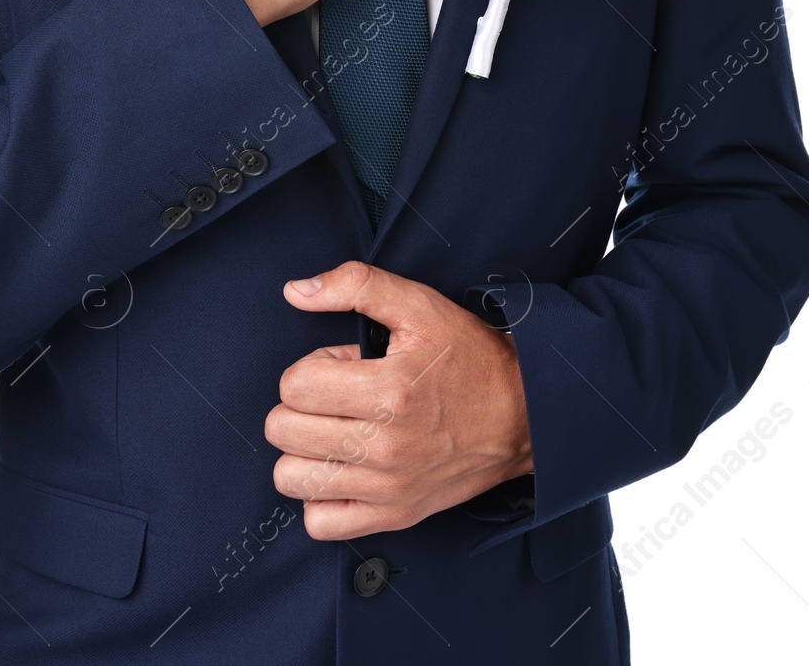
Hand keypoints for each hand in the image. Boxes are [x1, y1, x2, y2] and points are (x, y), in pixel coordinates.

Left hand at [264, 261, 533, 540]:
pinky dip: (320, 498)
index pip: (293, 385)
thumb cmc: (471, 358)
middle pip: (283, 430)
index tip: (342, 367)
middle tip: (338, 398)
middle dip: (300, 405)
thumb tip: (295, 291)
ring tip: (335, 432)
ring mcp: (388, 487)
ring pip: (291, 477)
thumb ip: (355, 284)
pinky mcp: (395, 515)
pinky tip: (342, 470)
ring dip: (303, 451)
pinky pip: (321, 523)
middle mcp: (385, 445)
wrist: (526, 415)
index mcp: (388, 390)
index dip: (310, 367)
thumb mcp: (420, 305)